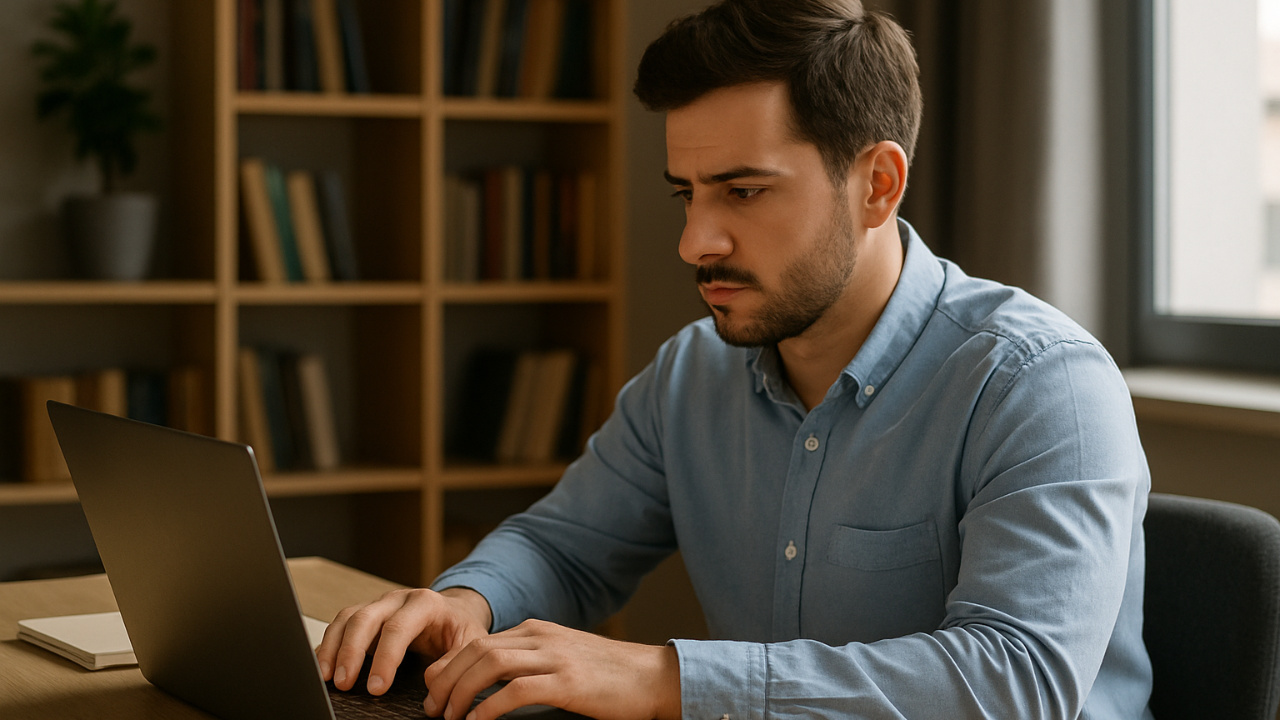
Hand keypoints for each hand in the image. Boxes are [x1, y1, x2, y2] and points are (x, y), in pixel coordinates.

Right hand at [316, 587, 492, 695]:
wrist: (455, 613)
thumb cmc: (460, 629)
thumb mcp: (470, 643)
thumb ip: (454, 661)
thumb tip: (433, 682)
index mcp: (425, 603)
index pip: (398, 628)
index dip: (385, 658)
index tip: (377, 687)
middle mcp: (397, 599)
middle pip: (365, 618)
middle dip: (351, 652)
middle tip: (343, 683)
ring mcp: (378, 605)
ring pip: (347, 618)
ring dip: (334, 647)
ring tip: (326, 677)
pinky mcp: (365, 615)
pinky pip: (340, 625)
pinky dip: (329, 644)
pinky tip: (324, 665)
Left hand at [422, 619, 680, 719]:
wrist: (654, 677)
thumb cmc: (609, 677)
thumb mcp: (563, 660)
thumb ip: (529, 664)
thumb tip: (491, 686)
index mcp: (536, 630)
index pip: (478, 641)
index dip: (449, 666)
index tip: (433, 690)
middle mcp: (541, 637)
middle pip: (476, 650)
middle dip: (446, 680)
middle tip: (432, 708)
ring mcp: (554, 657)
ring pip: (489, 664)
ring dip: (460, 692)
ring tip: (448, 717)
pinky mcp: (568, 682)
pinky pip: (516, 691)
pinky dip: (488, 707)